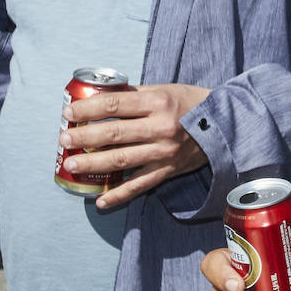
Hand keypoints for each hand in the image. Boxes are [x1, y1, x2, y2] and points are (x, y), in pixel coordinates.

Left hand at [60, 83, 210, 209]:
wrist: (227, 126)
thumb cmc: (192, 103)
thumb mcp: (166, 90)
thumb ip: (135, 94)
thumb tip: (103, 95)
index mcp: (158, 102)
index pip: (115, 105)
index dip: (88, 109)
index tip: (69, 112)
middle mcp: (160, 128)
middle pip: (114, 134)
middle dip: (84, 137)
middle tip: (63, 139)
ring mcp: (164, 152)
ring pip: (122, 160)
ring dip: (94, 164)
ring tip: (72, 164)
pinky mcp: (168, 171)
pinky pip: (140, 185)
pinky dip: (119, 194)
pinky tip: (100, 200)